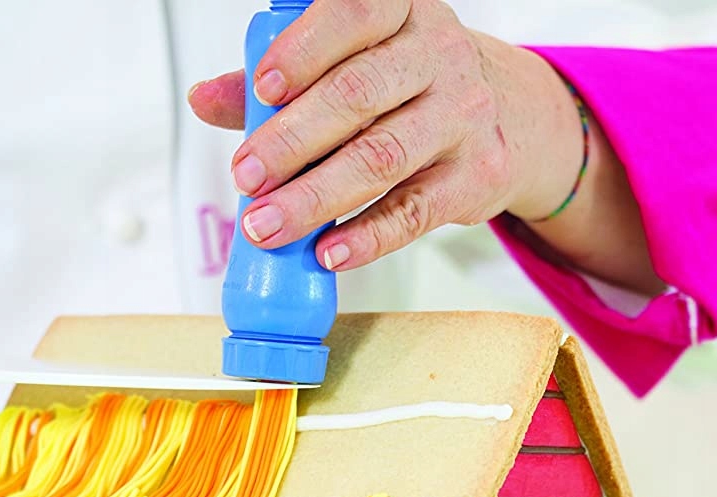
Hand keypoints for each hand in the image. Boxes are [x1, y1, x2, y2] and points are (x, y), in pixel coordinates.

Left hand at [189, 0, 662, 293]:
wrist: (511, 118)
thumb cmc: (412, 83)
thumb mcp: (355, 61)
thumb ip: (281, 77)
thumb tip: (205, 98)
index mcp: (402, 12)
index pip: (354, 16)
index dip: (303, 52)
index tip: (261, 90)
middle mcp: (439, 56)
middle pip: (358, 96)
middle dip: (291, 141)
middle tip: (246, 177)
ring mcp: (463, 117)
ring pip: (381, 159)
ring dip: (315, 198)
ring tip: (268, 226)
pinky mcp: (475, 178)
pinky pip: (413, 212)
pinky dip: (365, 238)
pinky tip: (328, 252)